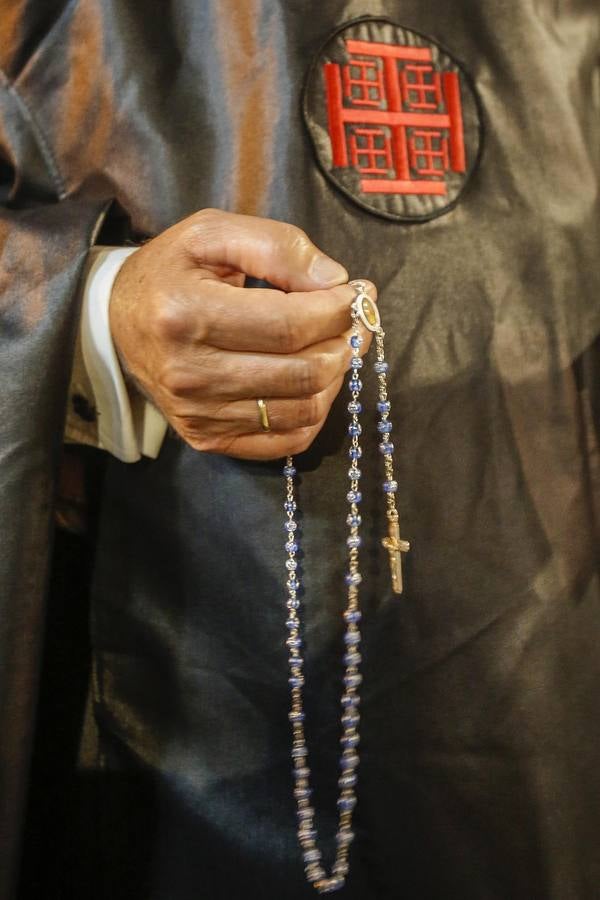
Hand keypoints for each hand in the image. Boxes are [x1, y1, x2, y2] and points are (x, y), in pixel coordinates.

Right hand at [109, 208, 375, 459]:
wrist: (117, 322)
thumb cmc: (170, 271)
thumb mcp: (212, 233)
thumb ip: (276, 246)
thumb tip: (334, 280)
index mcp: (186, 314)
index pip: (290, 325)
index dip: (337, 311)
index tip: (356, 294)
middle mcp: (190, 373)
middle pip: (303, 372)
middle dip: (343, 344)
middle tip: (350, 322)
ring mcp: (198, 414)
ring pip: (303, 410)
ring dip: (334, 378)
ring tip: (331, 347)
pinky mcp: (206, 438)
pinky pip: (286, 440)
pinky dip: (313, 412)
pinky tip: (311, 381)